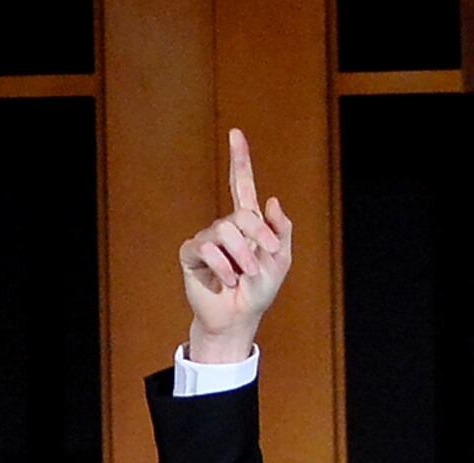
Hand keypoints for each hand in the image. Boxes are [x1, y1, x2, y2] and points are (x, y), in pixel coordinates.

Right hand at [180, 128, 292, 362]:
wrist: (239, 317)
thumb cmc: (259, 291)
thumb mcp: (281, 261)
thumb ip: (282, 231)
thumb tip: (271, 199)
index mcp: (247, 224)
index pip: (242, 185)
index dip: (240, 160)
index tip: (236, 134)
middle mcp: (225, 226)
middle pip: (242, 214)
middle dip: (257, 238)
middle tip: (260, 264)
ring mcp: (207, 238)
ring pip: (225, 231)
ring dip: (240, 258)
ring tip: (242, 276)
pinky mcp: (191, 254)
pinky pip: (207, 248)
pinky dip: (222, 267)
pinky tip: (225, 280)